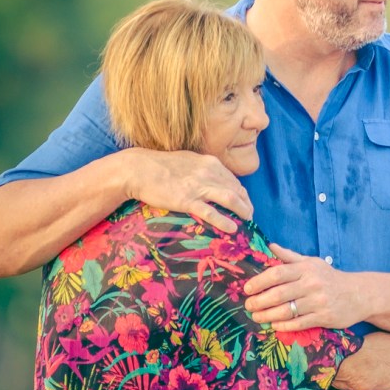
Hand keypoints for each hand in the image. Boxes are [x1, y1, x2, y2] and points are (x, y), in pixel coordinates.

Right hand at [123, 148, 252, 233]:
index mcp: (210, 163)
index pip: (234, 180)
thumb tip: (213, 179)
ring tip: (248, 222)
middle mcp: (209, 173)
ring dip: (243, 211)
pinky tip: (232, 229)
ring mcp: (199, 186)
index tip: (245, 203)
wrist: (140, 169)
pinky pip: (211, 212)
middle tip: (250, 216)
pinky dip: (224, 221)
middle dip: (246, 204)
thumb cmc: (161, 165)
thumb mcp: (188, 160)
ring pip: (230, 199)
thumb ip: (203, 169)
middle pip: (237, 190)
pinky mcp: (187, 200)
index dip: (243, 193)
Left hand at [243, 243, 368, 329]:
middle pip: (279, 294)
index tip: (247, 288)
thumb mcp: (312, 263)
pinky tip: (274, 325)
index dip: (259, 281)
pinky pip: (299, 323)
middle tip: (248, 305)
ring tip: (257, 316)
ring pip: (287, 310)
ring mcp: (318, 302)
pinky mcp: (324, 317)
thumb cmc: (330, 278)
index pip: (277, 273)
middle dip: (260, 301)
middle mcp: (312, 284)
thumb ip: (290, 256)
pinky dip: (284, 325)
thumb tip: (270, 246)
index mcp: (306, 268)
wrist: (359, 294)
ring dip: (268, 315)